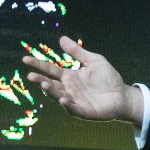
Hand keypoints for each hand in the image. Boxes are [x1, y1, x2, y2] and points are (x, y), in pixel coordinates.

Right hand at [22, 36, 143, 125]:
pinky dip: (67, 105)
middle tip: (31, 76)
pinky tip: (63, 99)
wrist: (124, 95)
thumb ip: (78, 52)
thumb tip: (61, 38)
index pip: (50, 70)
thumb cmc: (108, 78)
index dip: (38, 65)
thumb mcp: (93, 61)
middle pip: (51, 85)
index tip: (25, 59)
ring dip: (51, 92)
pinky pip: (74, 109)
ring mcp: (75, 101)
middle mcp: (69, 89)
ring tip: (44, 85)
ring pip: (59, 97)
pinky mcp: (85, 111)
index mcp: (69, 77)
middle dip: (40, 81)